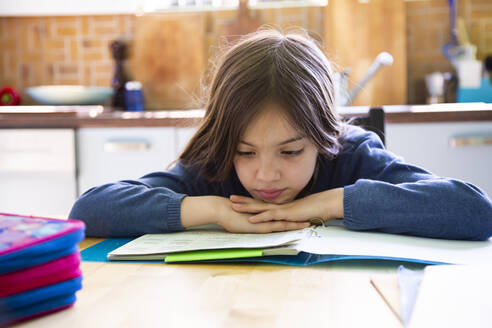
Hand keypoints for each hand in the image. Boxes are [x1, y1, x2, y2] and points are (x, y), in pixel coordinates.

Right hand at [181, 196, 309, 232]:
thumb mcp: (241, 220)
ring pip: (284, 222)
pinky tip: (295, 229)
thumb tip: (249, 226)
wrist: (221, 209)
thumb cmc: (228, 215)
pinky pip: (276, 227)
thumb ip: (247, 223)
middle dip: (298, 220)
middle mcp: (265, 218)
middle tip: (311, 219)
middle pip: (285, 219)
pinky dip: (286, 228)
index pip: (279, 218)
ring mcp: (263, 221)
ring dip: (296, 224)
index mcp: (262, 217)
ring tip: (308, 224)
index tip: (300, 219)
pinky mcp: (260, 225)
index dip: (290, 218)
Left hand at [230, 188, 343, 223]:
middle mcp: (277, 207)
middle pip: (257, 203)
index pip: (261, 204)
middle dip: (243, 201)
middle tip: (230, 199)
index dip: (249, 202)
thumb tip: (282, 221)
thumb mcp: (296, 215)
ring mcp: (280, 210)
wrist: (322, 206)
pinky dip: (260, 218)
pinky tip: (251, 219)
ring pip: (260, 208)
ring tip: (234, 206)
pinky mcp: (284, 215)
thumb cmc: (311, 211)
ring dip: (247, 207)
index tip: (238, 200)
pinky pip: (270, 217)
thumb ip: (288, 217)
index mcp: (278, 208)